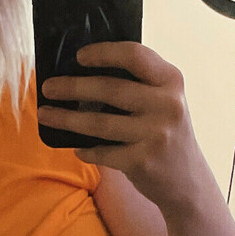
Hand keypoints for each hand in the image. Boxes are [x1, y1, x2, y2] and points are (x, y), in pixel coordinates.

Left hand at [38, 42, 205, 210]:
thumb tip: (83, 71)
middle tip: (48, 87)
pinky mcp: (142, 162)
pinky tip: (77, 147)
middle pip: (110, 89)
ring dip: (66, 119)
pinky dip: (86, 150)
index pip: (134, 55)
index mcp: (171, 81)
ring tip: (45, 114)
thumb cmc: (166, 133)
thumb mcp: (164, 101)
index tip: (79, 57)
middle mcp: (167, 105)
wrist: (188, 182)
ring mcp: (155, 135)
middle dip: (72, 87)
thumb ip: (139, 84)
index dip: (103, 53)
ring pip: (99, 123)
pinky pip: (102, 152)